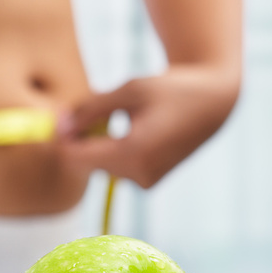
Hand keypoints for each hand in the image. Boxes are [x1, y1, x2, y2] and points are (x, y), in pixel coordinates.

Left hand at [56, 65, 239, 188]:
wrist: (212, 102)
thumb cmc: (171, 90)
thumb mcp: (129, 90)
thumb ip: (90, 109)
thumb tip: (59, 126)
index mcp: (133, 153)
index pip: (75, 158)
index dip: (61, 138)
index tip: (61, 115)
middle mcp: (139, 175)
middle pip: (86, 162)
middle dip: (82, 138)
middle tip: (94, 107)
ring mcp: (145, 182)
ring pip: (100, 164)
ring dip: (99, 142)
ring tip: (124, 116)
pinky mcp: (149, 182)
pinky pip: (116, 166)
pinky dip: (115, 148)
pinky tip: (135, 129)